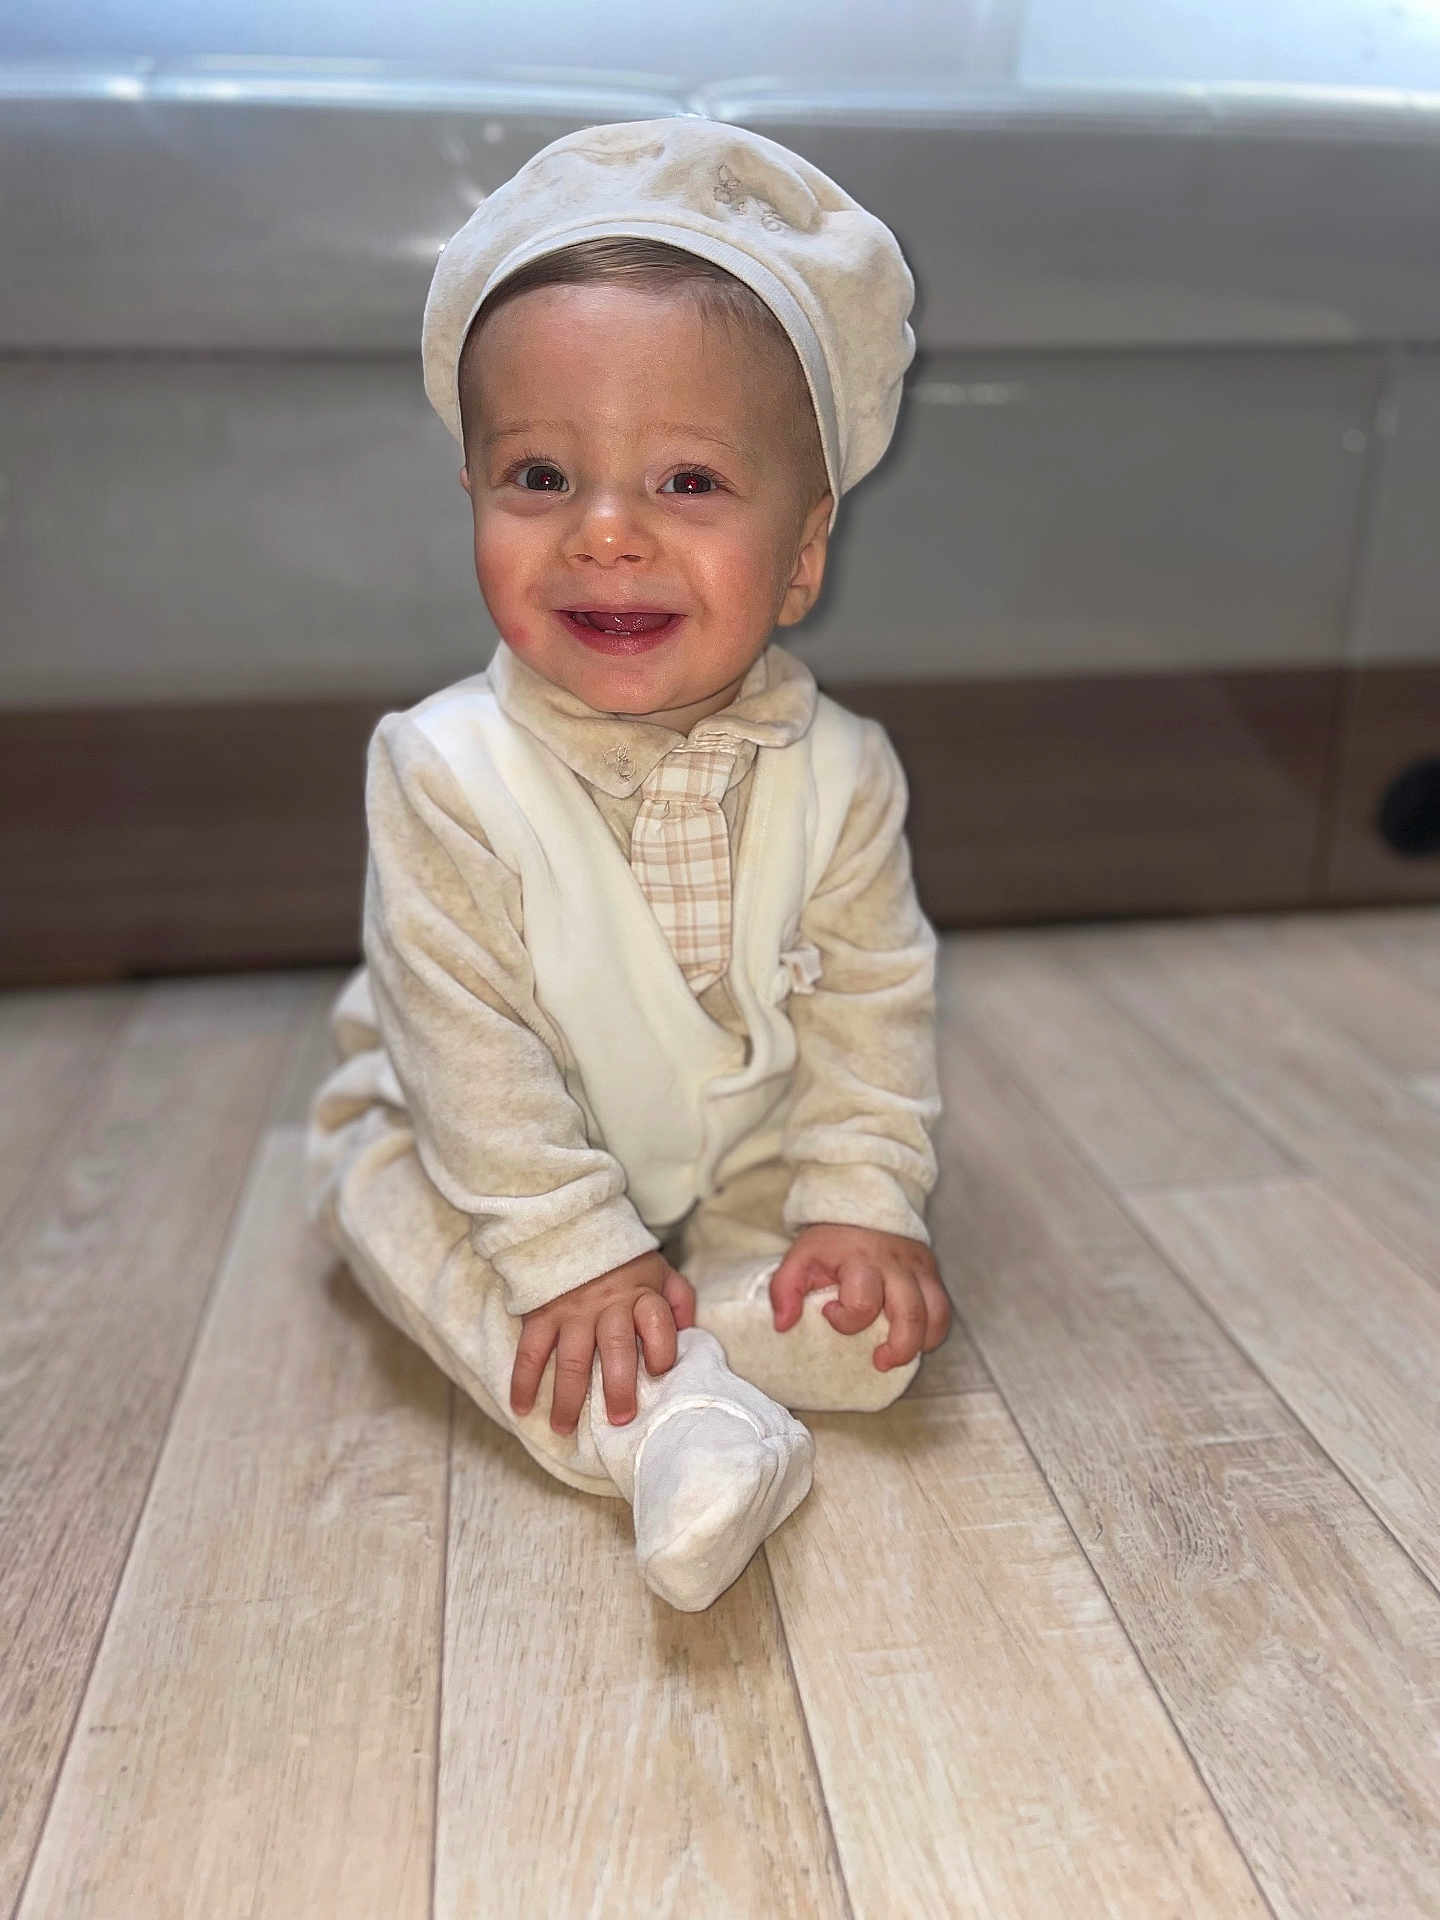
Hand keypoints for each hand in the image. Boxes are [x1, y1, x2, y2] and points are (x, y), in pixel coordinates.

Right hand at [509, 1250, 696, 1434]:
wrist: (573, 1231)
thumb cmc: (624, 1265)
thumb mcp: (660, 1272)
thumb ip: (679, 1300)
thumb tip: (690, 1335)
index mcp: (641, 1295)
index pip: (656, 1321)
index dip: (662, 1348)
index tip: (660, 1372)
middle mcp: (607, 1305)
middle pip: (615, 1348)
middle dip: (617, 1387)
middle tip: (619, 1419)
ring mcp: (571, 1311)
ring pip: (571, 1358)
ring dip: (567, 1397)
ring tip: (564, 1427)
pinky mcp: (541, 1314)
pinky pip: (530, 1350)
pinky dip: (523, 1381)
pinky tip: (521, 1407)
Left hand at [769, 1222, 949, 1370]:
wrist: (863, 1206)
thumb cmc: (832, 1241)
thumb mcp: (800, 1257)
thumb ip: (785, 1289)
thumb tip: (783, 1325)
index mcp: (860, 1260)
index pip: (862, 1301)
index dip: (845, 1319)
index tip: (829, 1313)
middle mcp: (896, 1265)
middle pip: (910, 1314)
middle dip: (898, 1348)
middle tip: (879, 1361)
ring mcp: (918, 1269)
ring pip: (935, 1315)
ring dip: (918, 1343)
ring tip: (897, 1354)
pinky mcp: (931, 1273)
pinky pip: (943, 1310)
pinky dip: (933, 1332)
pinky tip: (914, 1340)